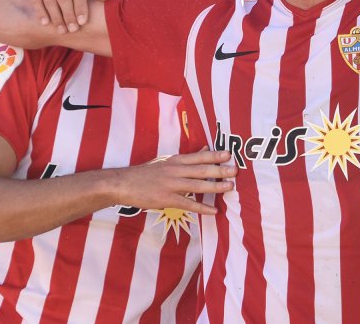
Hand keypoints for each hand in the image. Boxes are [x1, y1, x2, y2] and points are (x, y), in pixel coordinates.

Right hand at [115, 150, 238, 215]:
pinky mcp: (166, 199)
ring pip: (197, 186)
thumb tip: (205, 148)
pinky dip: (201, 208)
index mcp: (175, 160)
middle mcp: (175, 170)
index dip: (214, 155)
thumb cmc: (146, 172)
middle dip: (219, 170)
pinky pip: (187, 204)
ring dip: (215, 187)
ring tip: (229, 187)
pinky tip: (213, 211)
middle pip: (201, 170)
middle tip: (235, 171)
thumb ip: (187, 157)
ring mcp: (170, 185)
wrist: (123, 184)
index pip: (198, 156)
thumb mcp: (166, 160)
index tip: (229, 154)